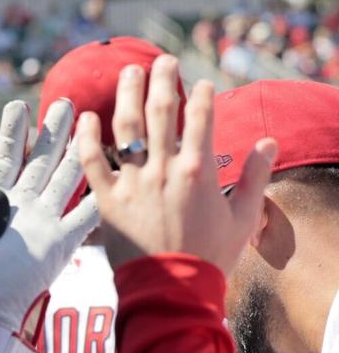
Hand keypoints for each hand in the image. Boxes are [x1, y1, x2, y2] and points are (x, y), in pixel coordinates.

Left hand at [0, 99, 98, 352]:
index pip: (7, 157)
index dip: (13, 132)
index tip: (19, 105)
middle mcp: (24, 207)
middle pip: (42, 161)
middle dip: (53, 132)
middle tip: (65, 103)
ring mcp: (46, 222)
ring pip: (67, 178)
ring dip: (78, 153)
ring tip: (91, 125)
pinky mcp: (63, 242)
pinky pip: (86, 215)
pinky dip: (98, 196)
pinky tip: (113, 173)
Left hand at [78, 55, 276, 273]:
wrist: (172, 292)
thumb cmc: (211, 257)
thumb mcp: (244, 218)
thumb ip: (256, 177)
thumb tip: (267, 142)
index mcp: (199, 170)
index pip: (202, 117)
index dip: (202, 94)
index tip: (201, 83)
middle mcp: (163, 169)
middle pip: (162, 111)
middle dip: (163, 79)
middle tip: (162, 60)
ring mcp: (132, 183)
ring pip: (126, 127)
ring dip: (127, 94)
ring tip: (129, 72)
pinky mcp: (107, 200)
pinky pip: (92, 163)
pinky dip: (87, 138)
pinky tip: (86, 116)